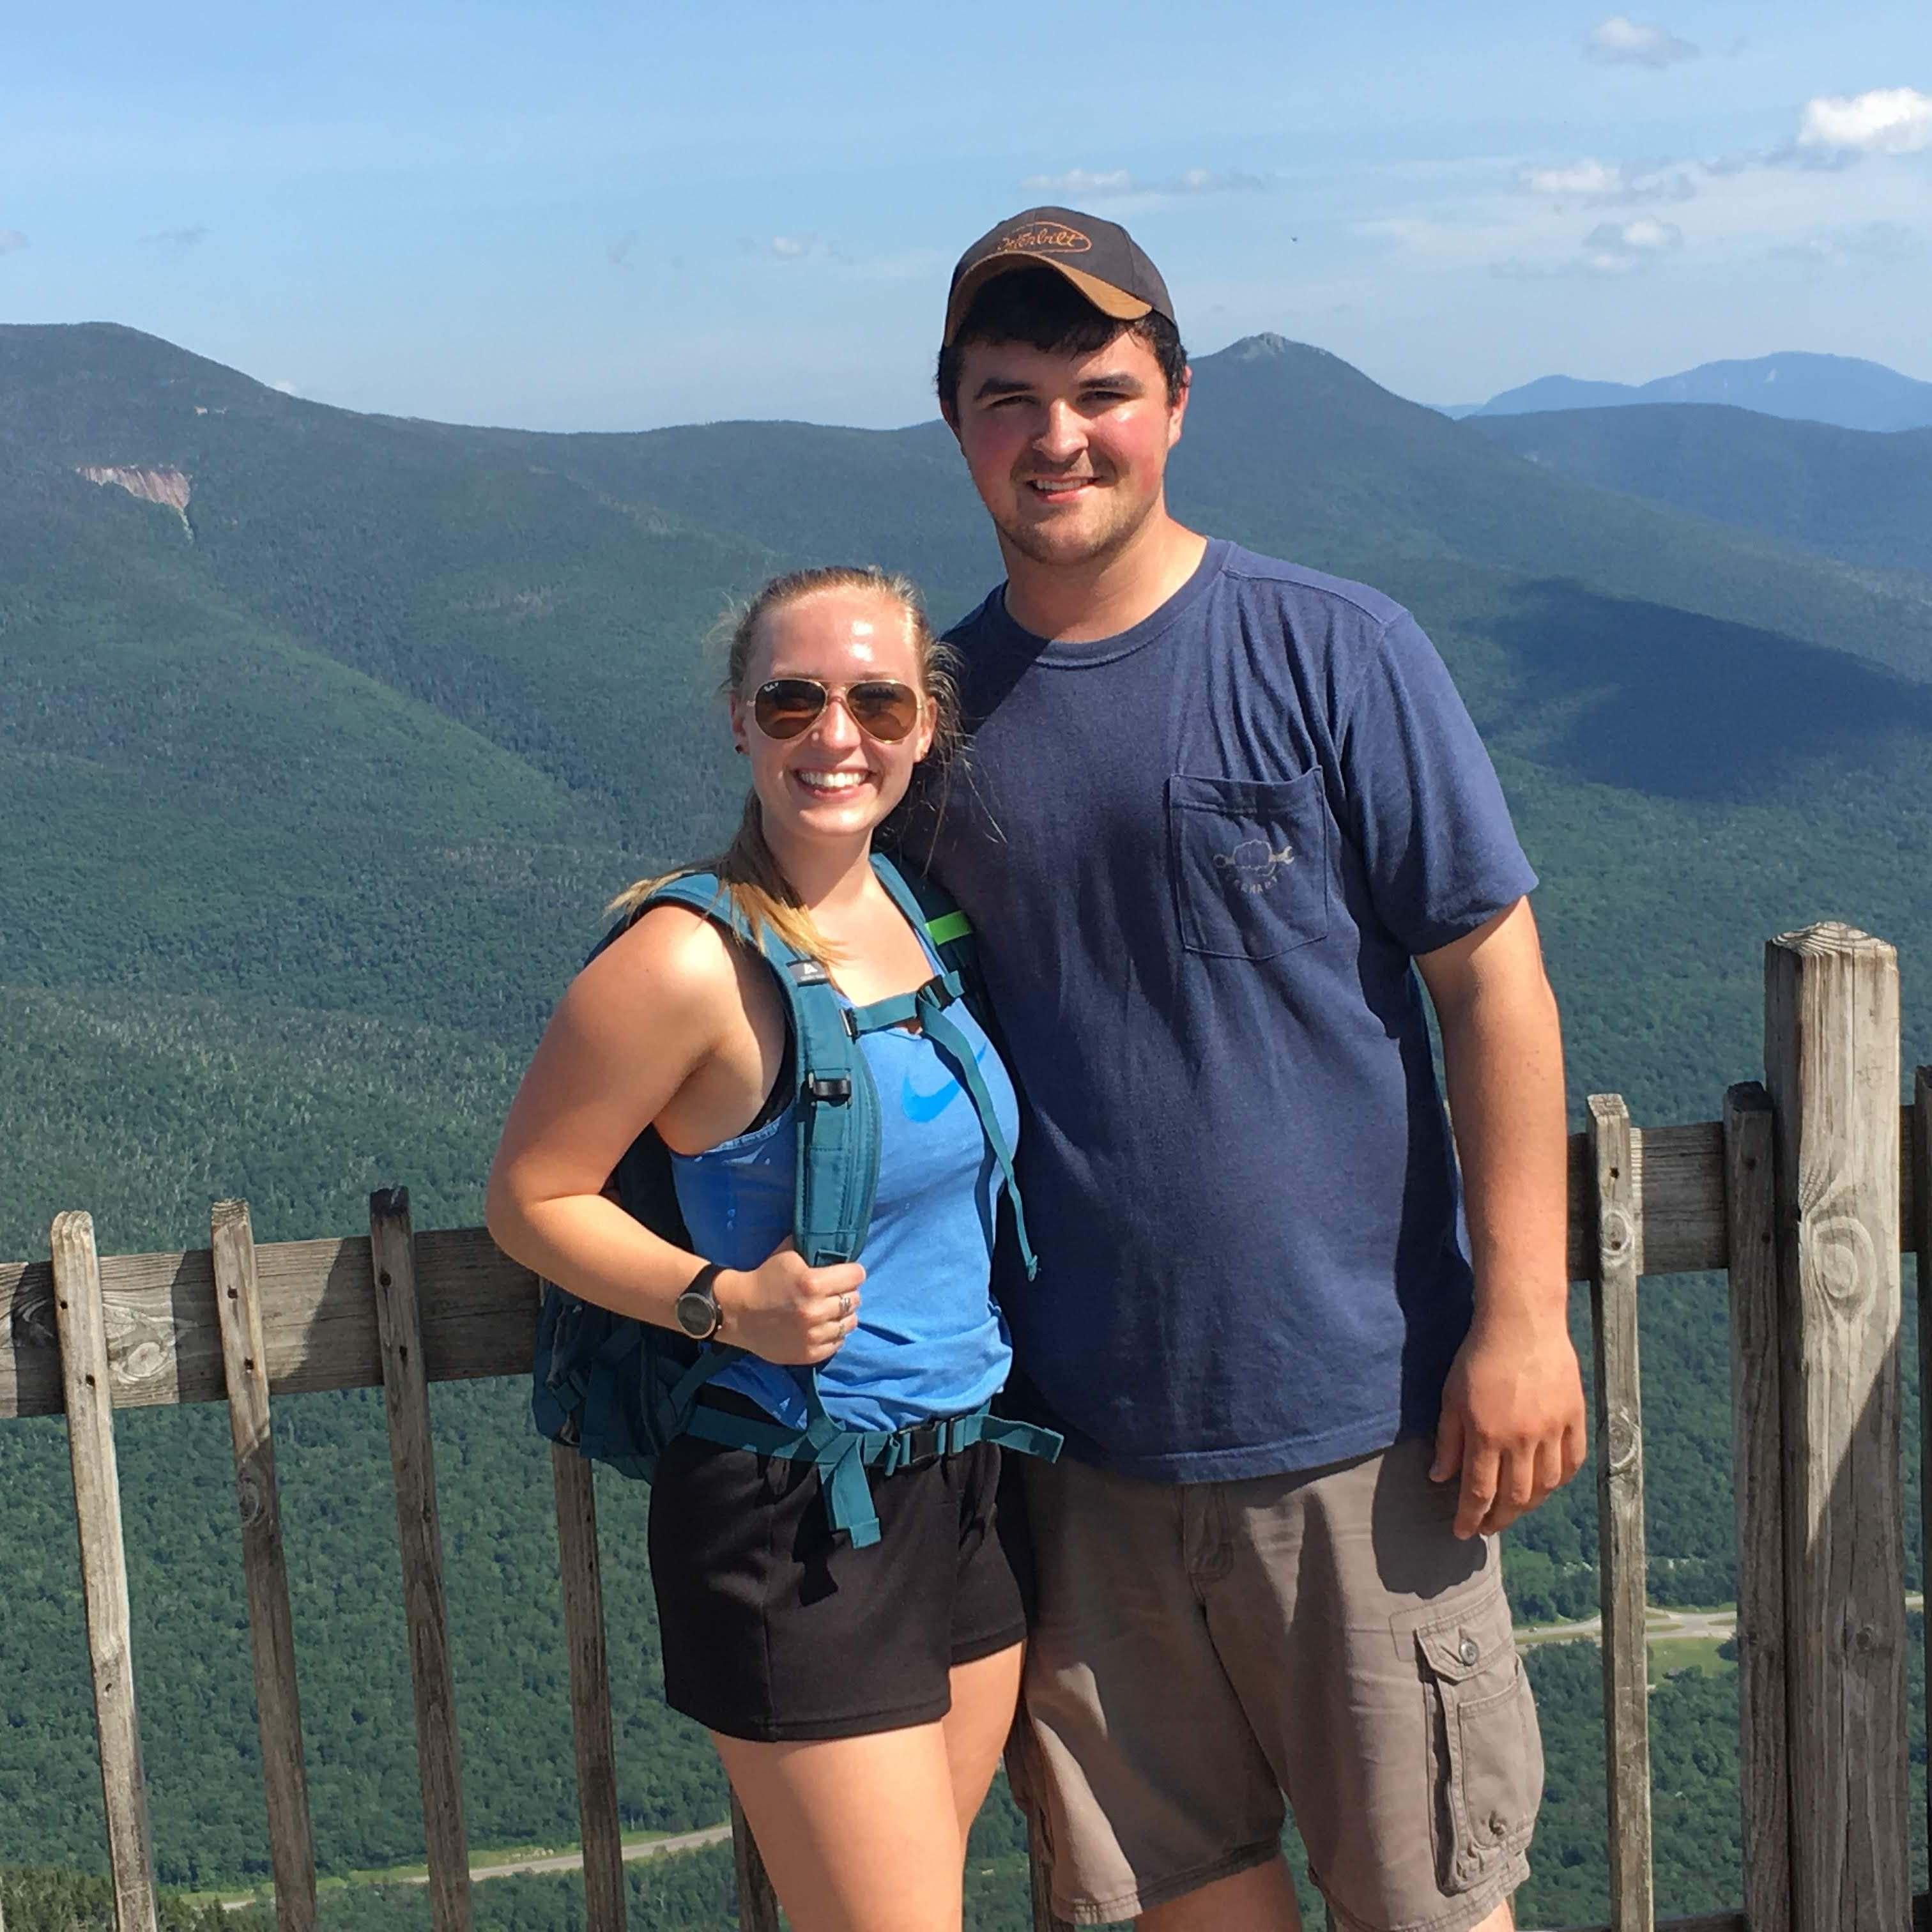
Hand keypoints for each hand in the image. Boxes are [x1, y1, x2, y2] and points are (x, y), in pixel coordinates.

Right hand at [713, 1239, 862, 1365]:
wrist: (737, 1312)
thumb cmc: (764, 1279)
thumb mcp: (788, 1255)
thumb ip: (814, 1249)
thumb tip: (838, 1243)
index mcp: (813, 1283)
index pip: (857, 1276)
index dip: (853, 1272)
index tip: (847, 1273)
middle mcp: (816, 1311)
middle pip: (855, 1299)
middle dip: (848, 1292)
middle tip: (836, 1291)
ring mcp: (814, 1335)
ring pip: (850, 1323)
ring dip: (843, 1314)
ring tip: (832, 1310)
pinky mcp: (810, 1354)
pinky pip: (838, 1342)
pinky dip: (834, 1333)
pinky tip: (823, 1326)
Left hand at [1432, 1308, 1586, 1538]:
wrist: (1522, 1322)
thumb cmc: (1478, 1357)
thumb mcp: (1451, 1397)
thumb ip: (1448, 1441)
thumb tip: (1440, 1478)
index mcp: (1487, 1435)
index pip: (1478, 1493)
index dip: (1470, 1518)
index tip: (1462, 1532)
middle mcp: (1523, 1440)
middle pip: (1515, 1498)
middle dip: (1498, 1520)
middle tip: (1487, 1528)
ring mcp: (1553, 1430)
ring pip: (1546, 1486)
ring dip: (1528, 1506)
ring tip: (1513, 1510)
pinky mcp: (1574, 1418)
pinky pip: (1572, 1462)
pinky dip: (1559, 1480)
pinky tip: (1546, 1485)